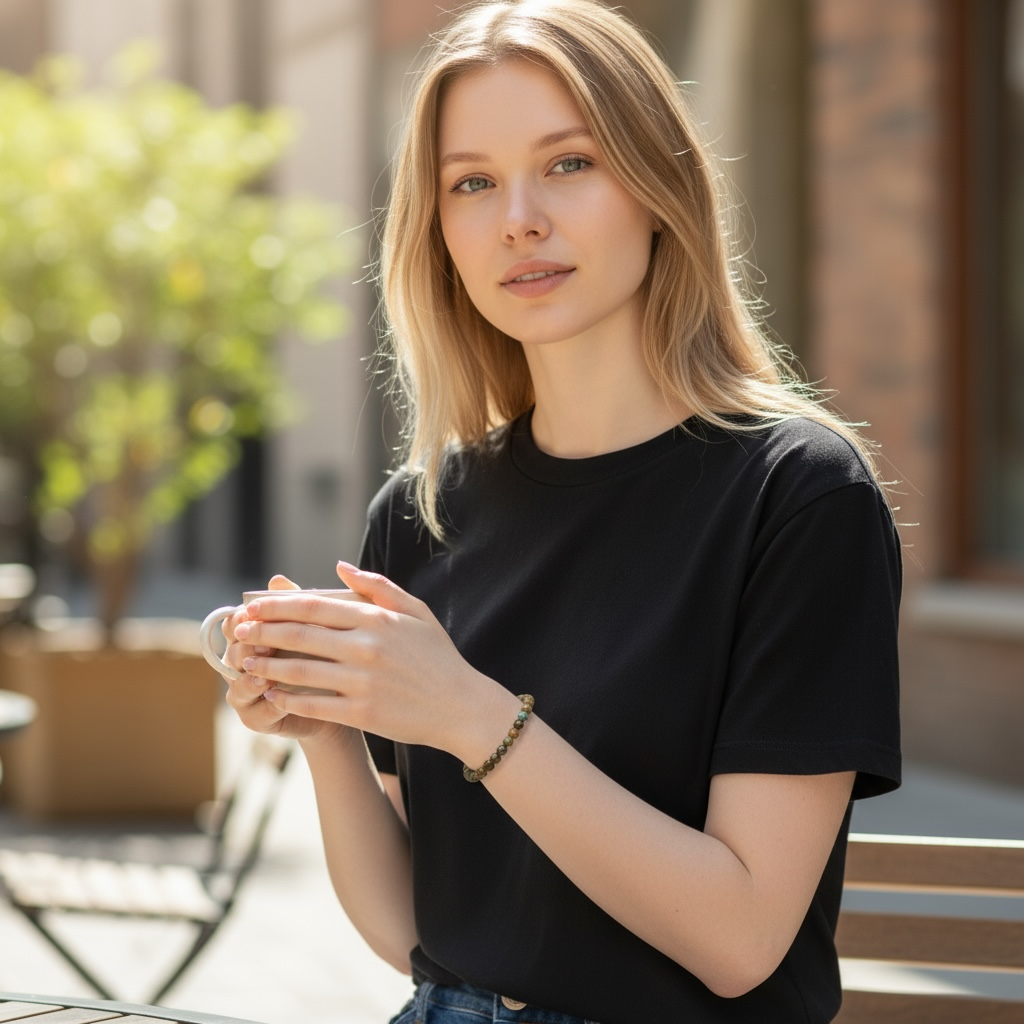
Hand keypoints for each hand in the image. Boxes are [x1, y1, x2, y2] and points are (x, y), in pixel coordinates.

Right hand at [222, 575, 338, 740]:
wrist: (340, 697)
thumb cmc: (324, 653)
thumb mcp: (315, 625)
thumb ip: (295, 604)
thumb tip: (277, 579)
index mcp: (251, 636)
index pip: (234, 622)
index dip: (242, 618)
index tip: (256, 613)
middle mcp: (241, 664)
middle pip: (231, 652)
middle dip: (246, 648)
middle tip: (264, 644)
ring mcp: (245, 692)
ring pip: (237, 684)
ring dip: (251, 678)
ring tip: (266, 675)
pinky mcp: (256, 717)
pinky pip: (254, 712)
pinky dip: (266, 704)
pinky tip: (279, 698)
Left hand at [231, 562, 508, 757]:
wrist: (461, 706)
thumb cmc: (438, 657)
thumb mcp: (415, 612)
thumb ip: (377, 587)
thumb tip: (339, 566)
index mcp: (376, 619)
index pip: (314, 606)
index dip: (277, 605)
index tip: (253, 605)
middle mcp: (366, 647)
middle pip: (300, 635)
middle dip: (263, 631)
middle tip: (238, 630)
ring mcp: (363, 682)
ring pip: (299, 671)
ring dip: (266, 666)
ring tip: (245, 662)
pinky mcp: (362, 713)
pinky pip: (313, 705)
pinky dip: (286, 700)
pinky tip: (270, 695)